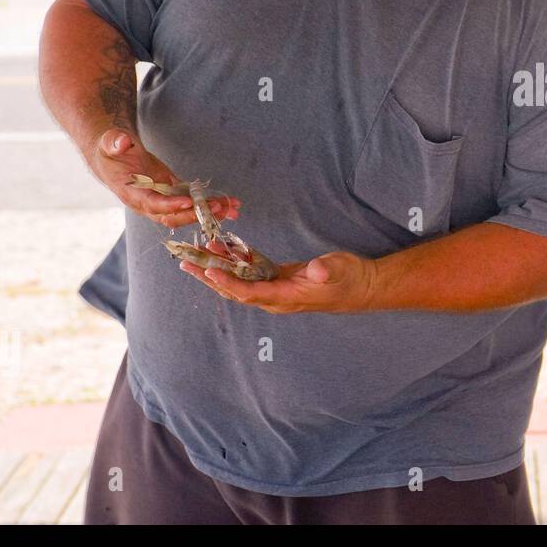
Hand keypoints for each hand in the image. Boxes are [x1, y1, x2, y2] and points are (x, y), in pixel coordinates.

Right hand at [88, 127, 239, 229]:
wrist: (115, 159)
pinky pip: (193, 203)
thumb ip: (115, 143)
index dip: (169, 205)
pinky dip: (210, 204)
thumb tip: (122, 142)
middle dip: (195, 214)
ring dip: (209, 212)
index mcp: (131, 193)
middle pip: (172, 216)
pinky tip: (230, 206)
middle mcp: (147, 203)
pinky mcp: (173, 194)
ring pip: (186, 213)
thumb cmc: (110, 151)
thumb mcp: (110, 144)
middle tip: (216, 208)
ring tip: (232, 208)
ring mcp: (161, 201)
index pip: (151, 203)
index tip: (187, 203)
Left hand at [177, 250, 375, 313]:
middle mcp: (276, 297)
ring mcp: (277, 289)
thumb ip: (325, 270)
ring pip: (240, 281)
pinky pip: (253, 272)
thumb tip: (314, 270)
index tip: (210, 272)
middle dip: (210, 277)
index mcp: (286, 298)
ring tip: (200, 251)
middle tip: (186, 263)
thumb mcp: (339, 271)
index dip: (229, 284)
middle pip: (235, 290)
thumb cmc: (350, 279)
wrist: (361, 286)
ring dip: (220, 268)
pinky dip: (238, 261)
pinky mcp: (280, 279)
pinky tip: (227, 249)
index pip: (250, 293)